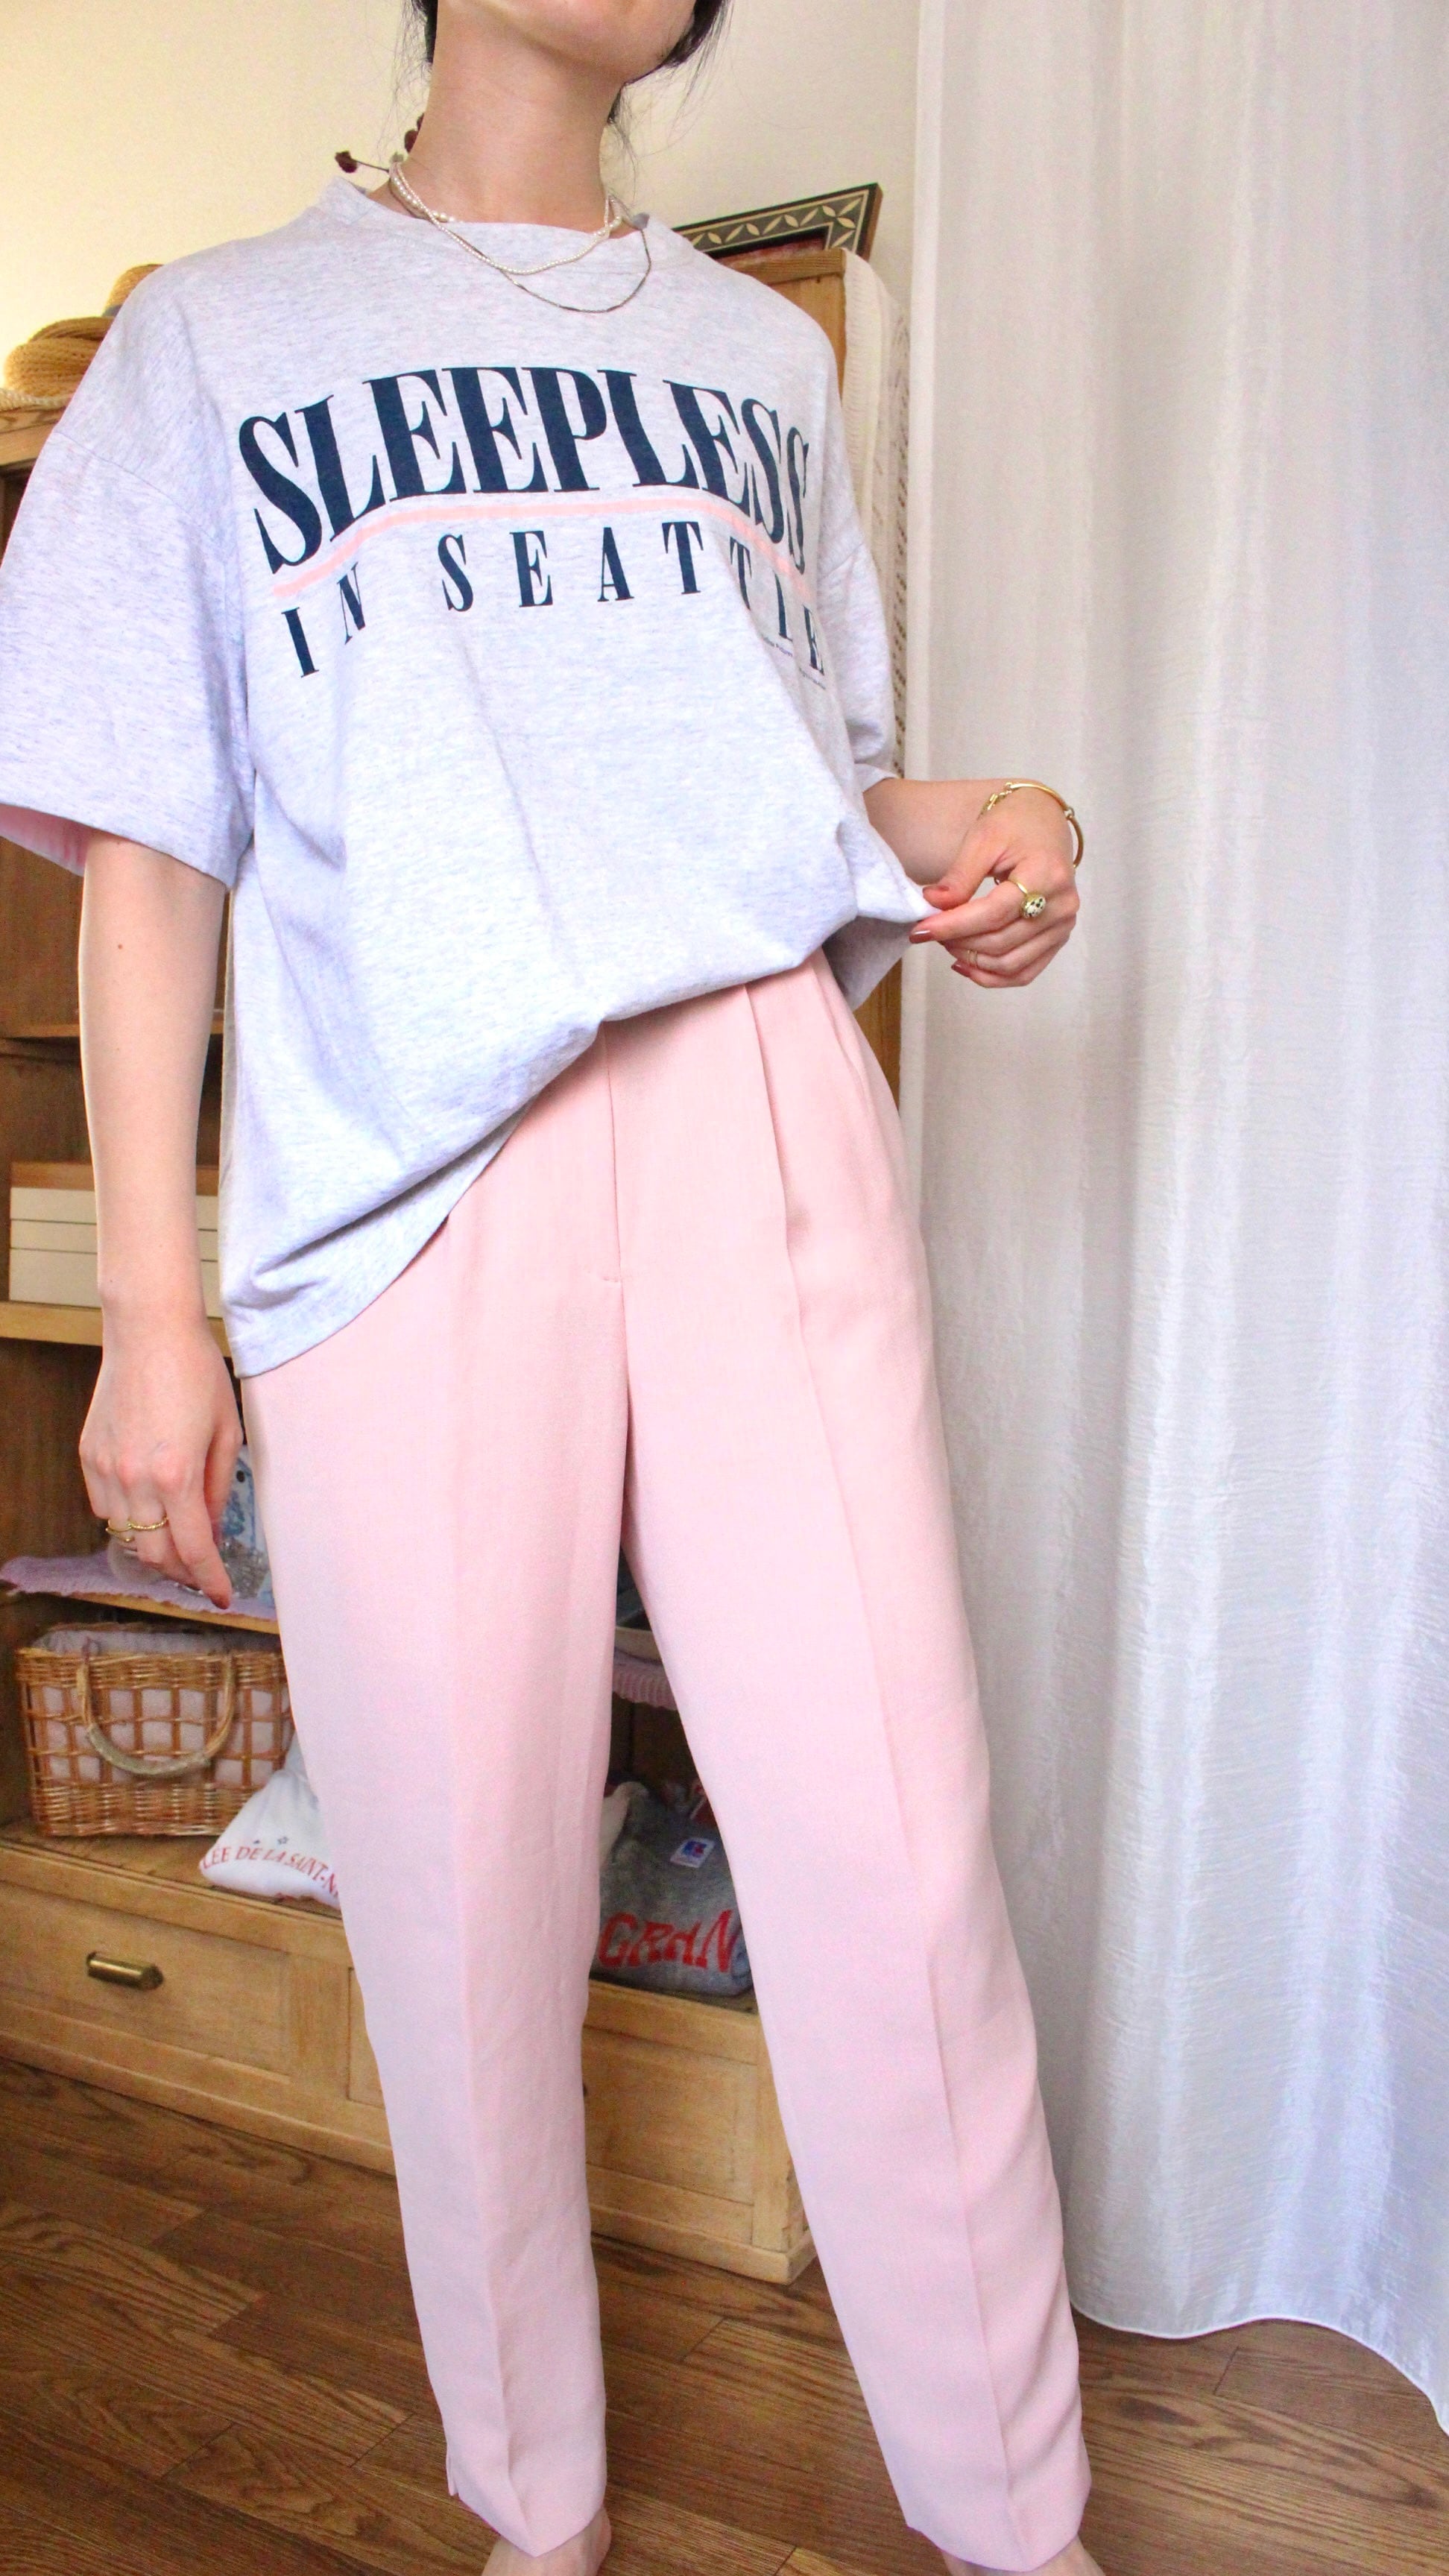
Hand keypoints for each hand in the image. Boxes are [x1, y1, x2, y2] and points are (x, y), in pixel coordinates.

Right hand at [80, 1317, 242, 1608]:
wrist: (148, 1330)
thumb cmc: (196, 1373)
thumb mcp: (226, 1431)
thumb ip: (219, 1487)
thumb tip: (213, 1529)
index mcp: (176, 1474)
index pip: (194, 1548)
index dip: (211, 1579)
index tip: (223, 1595)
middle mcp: (135, 1478)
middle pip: (154, 1554)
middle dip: (181, 1571)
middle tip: (202, 1570)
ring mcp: (105, 1467)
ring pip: (124, 1535)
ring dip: (153, 1546)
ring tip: (176, 1541)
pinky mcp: (88, 1454)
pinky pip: (103, 1507)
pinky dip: (125, 1517)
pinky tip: (146, 1507)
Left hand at [907, 785, 1079, 986]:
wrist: (1043, 821)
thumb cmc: (1014, 823)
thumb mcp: (983, 838)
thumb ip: (959, 876)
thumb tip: (933, 905)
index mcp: (1046, 875)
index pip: (994, 914)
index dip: (954, 925)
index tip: (920, 929)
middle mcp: (1062, 906)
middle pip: (1001, 942)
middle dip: (958, 941)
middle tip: (929, 932)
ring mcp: (1062, 926)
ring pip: (1011, 964)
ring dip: (972, 961)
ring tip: (946, 943)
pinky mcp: (1057, 939)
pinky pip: (1024, 973)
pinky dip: (992, 977)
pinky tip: (965, 964)